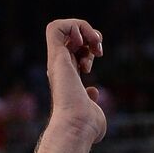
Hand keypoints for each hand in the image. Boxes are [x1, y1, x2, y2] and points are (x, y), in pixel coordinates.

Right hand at [44, 19, 105, 142]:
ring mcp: (57, 61)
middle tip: (98, 51)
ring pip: (61, 27)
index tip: (96, 59)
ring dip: (83, 28)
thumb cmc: (87, 126)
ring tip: (95, 43)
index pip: (75, 51)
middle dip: (89, 36)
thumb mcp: (94, 110)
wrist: (78, 127)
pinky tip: (85, 40)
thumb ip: (92, 101)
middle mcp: (60, 67)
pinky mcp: (56, 57)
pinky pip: (55, 27)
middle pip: (70, 37)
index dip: (89, 49)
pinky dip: (74, 25)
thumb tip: (93, 92)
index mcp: (68, 76)